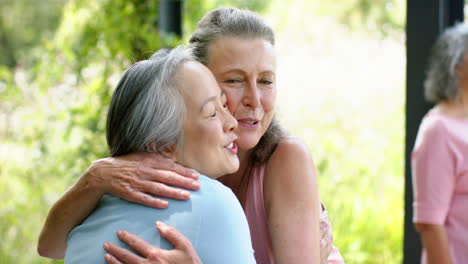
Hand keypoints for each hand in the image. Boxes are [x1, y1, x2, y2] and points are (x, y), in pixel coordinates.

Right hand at [81, 152, 199, 208]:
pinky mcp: (130, 193)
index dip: (184, 172)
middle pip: (168, 177)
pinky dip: (154, 202)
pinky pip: (143, 198)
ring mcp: (137, 182)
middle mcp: (145, 171)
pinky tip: (164, 205)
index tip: (197, 176)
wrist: (103, 173)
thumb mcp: (141, 156)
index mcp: (149, 161)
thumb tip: (174, 160)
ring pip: (158, 188)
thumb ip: (157, 158)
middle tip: (197, 187)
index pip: (170, 167)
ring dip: (173, 192)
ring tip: (186, 196)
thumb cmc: (126, 164)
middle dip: (184, 182)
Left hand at [103, 222, 201, 263]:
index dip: (127, 237)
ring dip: (114, 262)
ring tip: (106, 256)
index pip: (137, 244)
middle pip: (126, 257)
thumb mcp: (185, 247)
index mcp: (156, 254)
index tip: (119, 232)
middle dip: (115, 249)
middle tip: (106, 244)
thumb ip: (172, 234)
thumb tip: (158, 224)